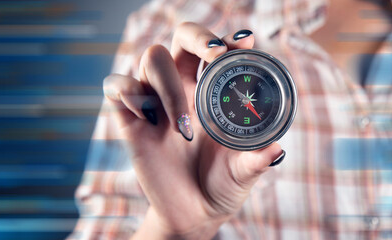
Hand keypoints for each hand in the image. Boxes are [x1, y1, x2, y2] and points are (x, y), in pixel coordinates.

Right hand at [102, 24, 283, 238]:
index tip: (244, 42)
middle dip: (197, 36)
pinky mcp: (130, 121)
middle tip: (215, 54)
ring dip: (169, 86)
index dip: (227, 39)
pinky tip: (146, 117)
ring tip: (183, 127)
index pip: (216, 51)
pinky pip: (116, 87)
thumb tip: (275, 150)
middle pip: (183, 38)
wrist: (193, 215)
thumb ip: (257, 160)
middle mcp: (185, 90)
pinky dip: (127, 91)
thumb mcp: (245, 172)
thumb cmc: (224, 185)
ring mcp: (157, 102)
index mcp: (214, 94)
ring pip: (151, 57)